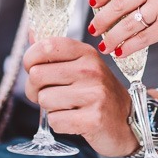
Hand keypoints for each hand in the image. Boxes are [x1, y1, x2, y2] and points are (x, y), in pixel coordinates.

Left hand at [23, 37, 136, 156]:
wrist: (127, 119)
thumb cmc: (97, 91)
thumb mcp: (82, 65)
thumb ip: (56, 51)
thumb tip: (31, 33)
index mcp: (86, 52)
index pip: (45, 46)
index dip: (30, 59)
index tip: (33, 68)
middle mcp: (91, 69)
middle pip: (37, 75)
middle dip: (35, 89)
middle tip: (48, 93)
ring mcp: (94, 94)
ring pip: (44, 100)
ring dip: (50, 107)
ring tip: (67, 106)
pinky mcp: (93, 118)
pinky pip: (55, 121)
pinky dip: (60, 124)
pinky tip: (74, 119)